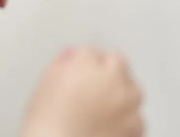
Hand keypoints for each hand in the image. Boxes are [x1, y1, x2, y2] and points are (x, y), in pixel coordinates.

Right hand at [22, 47, 143, 136]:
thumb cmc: (47, 129)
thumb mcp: (43, 88)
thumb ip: (61, 65)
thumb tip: (72, 58)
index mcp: (87, 65)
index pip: (89, 52)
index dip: (80, 65)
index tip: (76, 76)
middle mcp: (112, 79)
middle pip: (116, 62)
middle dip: (105, 72)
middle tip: (89, 92)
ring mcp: (128, 104)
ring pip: (132, 88)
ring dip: (120, 94)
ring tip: (98, 113)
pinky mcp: (136, 127)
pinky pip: (136, 117)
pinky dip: (126, 120)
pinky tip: (107, 127)